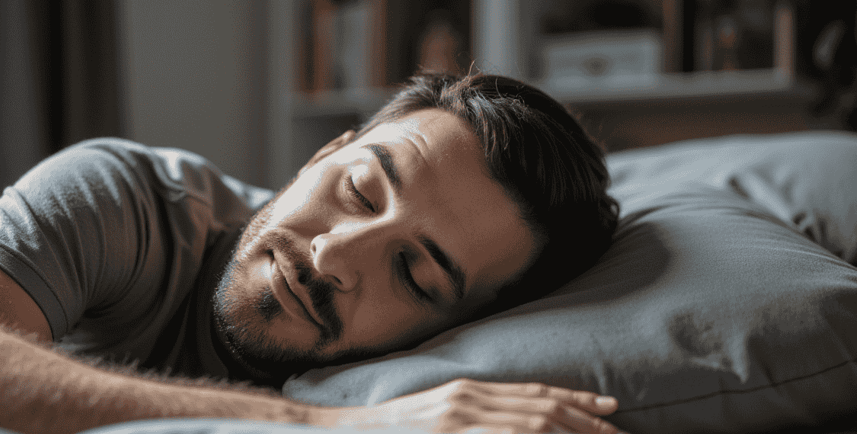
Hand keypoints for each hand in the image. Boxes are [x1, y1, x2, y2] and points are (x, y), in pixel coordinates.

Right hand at [325, 379, 624, 433]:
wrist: (340, 433)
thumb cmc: (389, 431)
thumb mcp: (435, 414)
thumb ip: (472, 416)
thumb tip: (513, 423)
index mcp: (466, 391)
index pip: (533, 393)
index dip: (575, 400)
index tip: (610, 409)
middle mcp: (467, 400)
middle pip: (542, 409)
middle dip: (588, 423)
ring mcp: (458, 420)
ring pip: (533, 426)